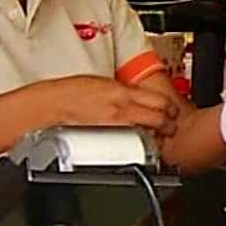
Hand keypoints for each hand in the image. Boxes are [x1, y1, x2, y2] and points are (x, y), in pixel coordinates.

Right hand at [37, 75, 181, 133]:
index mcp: (122, 91)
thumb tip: (137, 96)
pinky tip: (138, 142)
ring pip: (147, 132)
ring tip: (157, 136)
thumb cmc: (73, 91)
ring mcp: (115, 124)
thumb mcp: (104, 83)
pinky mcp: (106, 137)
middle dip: (169, 124)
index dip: (170, 107)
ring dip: (156, 135)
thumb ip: (124, 91)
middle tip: (171, 127)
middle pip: (158, 118)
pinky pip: (129, 141)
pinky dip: (137, 142)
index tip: (172, 110)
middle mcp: (122, 107)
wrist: (54, 103)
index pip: (158, 100)